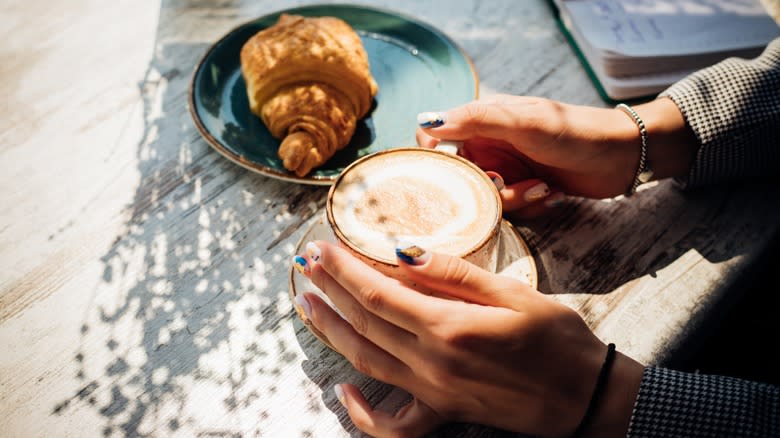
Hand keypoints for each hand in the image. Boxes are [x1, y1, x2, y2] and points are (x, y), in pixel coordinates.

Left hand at [295, 241, 643, 436]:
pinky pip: (391, 422)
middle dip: (330, 290)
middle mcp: (432, 363)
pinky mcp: (442, 410)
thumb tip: (404, 252)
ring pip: (366, 359)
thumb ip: (455, 274)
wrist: (585, 397)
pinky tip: (342, 392)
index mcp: (449, 327)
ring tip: (307, 305)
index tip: (320, 247)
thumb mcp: (513, 293)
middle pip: (364, 322)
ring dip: (331, 331)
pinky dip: (362, 413)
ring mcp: (433, 391)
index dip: (343, 269)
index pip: (378, 292)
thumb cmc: (557, 340)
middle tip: (305, 265)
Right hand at [416, 95, 696, 216]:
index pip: (436, 139)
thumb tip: (426, 122)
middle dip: (484, 188)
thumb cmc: (574, 131)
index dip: (437, 159)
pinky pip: (509, 209)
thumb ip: (475, 120)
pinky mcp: (524, 189)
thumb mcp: (523, 122)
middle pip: (459, 177)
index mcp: (482, 121)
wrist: (622, 156)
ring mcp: (507, 168)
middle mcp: (489, 145)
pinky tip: (551, 193)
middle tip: (506, 183)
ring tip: (543, 186)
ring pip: (485, 198)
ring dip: (514, 199)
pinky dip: (529, 205)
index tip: (452, 175)